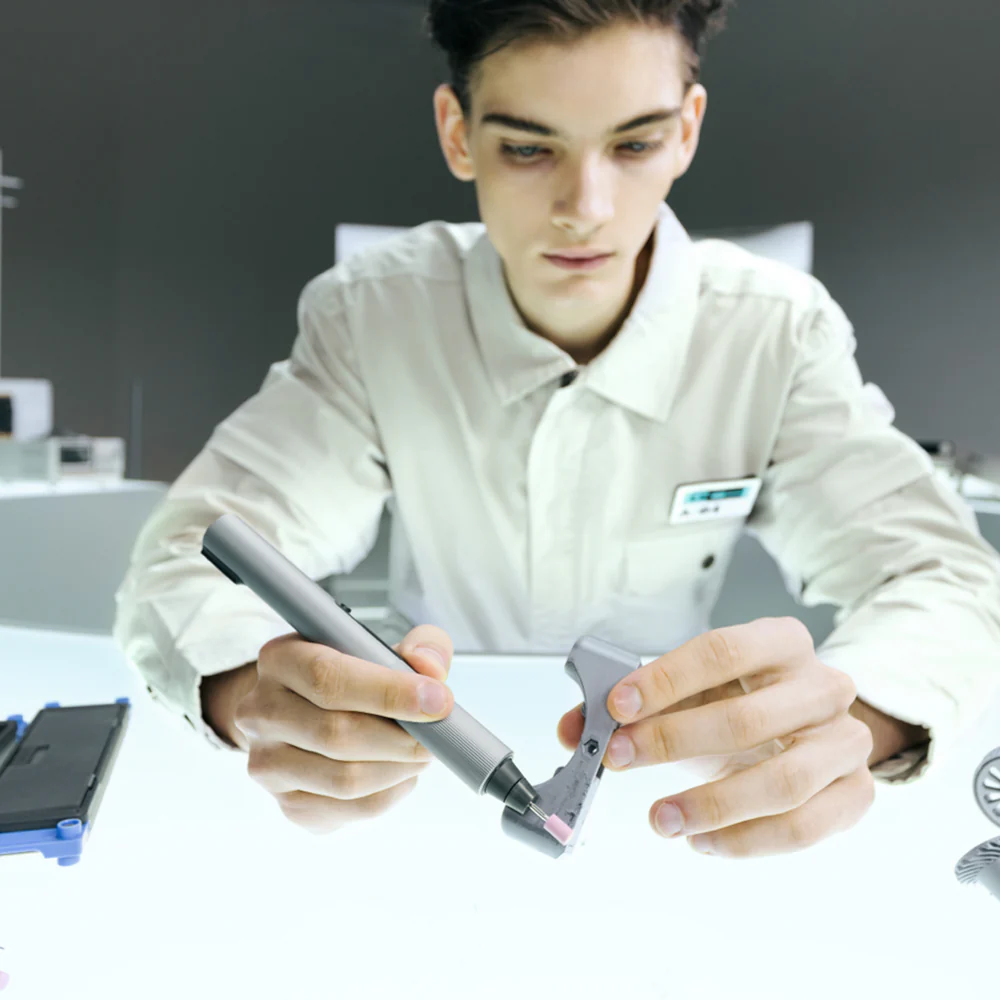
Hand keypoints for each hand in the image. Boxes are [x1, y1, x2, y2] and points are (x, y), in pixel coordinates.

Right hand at [233, 625, 454, 833]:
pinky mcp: (287, 804)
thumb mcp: (381, 646)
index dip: (389, 692)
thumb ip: (417, 646)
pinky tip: (401, 774)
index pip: (327, 678)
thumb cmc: (350, 676)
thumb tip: (432, 671)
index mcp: (280, 660)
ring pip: (343, 779)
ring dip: (397, 769)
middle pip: (335, 734)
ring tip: (422, 754)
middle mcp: (260, 712)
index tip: (438, 700)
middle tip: (436, 737)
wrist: (303, 714)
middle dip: (400, 738)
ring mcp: (267, 763)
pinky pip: (348, 810)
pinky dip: (388, 794)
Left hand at [557, 617, 874, 857]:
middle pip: (747, 717)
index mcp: (781, 642)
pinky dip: (747, 841)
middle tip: (618, 759)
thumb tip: (573, 728)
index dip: (664, 679)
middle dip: (673, 741)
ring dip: (711, 805)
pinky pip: (804, 826)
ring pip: (783, 780)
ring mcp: (847, 741)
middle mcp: (823, 686)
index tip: (616, 706)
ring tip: (659, 818)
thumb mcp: (691, 691)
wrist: (811, 729)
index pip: (721, 652)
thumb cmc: (742, 702)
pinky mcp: (856, 793)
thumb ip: (631, 704)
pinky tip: (701, 841)